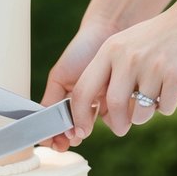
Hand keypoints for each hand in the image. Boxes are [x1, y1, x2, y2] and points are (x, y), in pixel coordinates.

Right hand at [42, 18, 115, 150]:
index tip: (56, 144)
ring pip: (100, 124)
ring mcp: (106, 103)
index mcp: (68, 98)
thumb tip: (50, 128)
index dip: (57, 137)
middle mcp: (87, 103)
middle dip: (76, 133)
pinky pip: (121, 116)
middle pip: (79, 129)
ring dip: (94, 124)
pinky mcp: (126, 100)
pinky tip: (110, 104)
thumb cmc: (81, 52)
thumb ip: (51, 102)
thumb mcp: (60, 77)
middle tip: (75, 135)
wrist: (109, 31)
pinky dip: (117, 115)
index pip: (60, 124)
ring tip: (93, 112)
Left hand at [68, 0, 176, 140]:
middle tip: (121, 129)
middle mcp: (127, 58)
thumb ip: (109, 76)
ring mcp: (151, 66)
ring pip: (140, 112)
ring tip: (153, 97)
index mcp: (109, 51)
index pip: (83, 90)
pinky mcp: (174, 75)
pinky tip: (171, 88)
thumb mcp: (124, 49)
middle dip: (117, 124)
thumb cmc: (155, 42)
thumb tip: (102, 117)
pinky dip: (167, 105)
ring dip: (145, 115)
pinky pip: (165, 108)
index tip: (81, 131)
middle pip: (114, 105)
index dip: (79, 115)